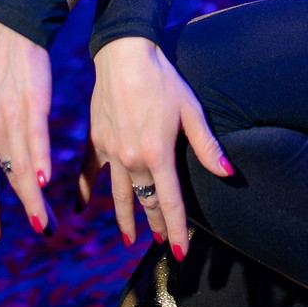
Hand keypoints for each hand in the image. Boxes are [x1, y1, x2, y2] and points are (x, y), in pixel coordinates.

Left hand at [0, 16, 52, 244]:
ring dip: (31, 199)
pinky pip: (34, 140)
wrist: (10, 28)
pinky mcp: (30, 104)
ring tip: (43, 224)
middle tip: (33, 234)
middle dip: (13, 212)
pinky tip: (44, 182)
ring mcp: (7, 119)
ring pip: (19, 167)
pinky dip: (39, 162)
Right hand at [79, 36, 232, 256]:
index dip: (177, 229)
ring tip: (131, 238)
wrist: (124, 55)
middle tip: (163, 242)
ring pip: (119, 195)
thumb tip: (227, 172)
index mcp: (157, 155)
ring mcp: (111, 152)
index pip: (169, 203)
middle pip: (146, 201)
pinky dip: (85, 192)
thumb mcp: (190, 110)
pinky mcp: (97, 141)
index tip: (182, 251)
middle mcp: (132, 160)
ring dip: (126, 218)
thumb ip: (206, 145)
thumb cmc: (162, 79)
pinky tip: (80, 209)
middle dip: (155, 225)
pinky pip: (89, 173)